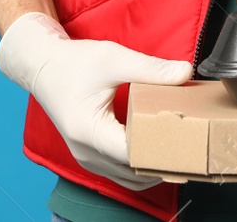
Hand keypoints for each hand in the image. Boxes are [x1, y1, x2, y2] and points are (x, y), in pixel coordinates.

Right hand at [0, 11, 193, 189]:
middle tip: (193, 144)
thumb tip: (185, 72)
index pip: (133, 155)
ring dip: (154, 167)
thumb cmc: (73, 63)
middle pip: (135, 171)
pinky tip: (159, 148)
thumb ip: (150, 68)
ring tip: (180, 147)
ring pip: (129, 177)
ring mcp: (87, 159)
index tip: (187, 137)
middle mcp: (86, 153)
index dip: (163, 150)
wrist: (43, 67)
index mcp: (89, 131)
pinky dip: (141, 165)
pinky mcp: (91, 156)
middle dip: (164, 160)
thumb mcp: (113, 58)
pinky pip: (121, 172)